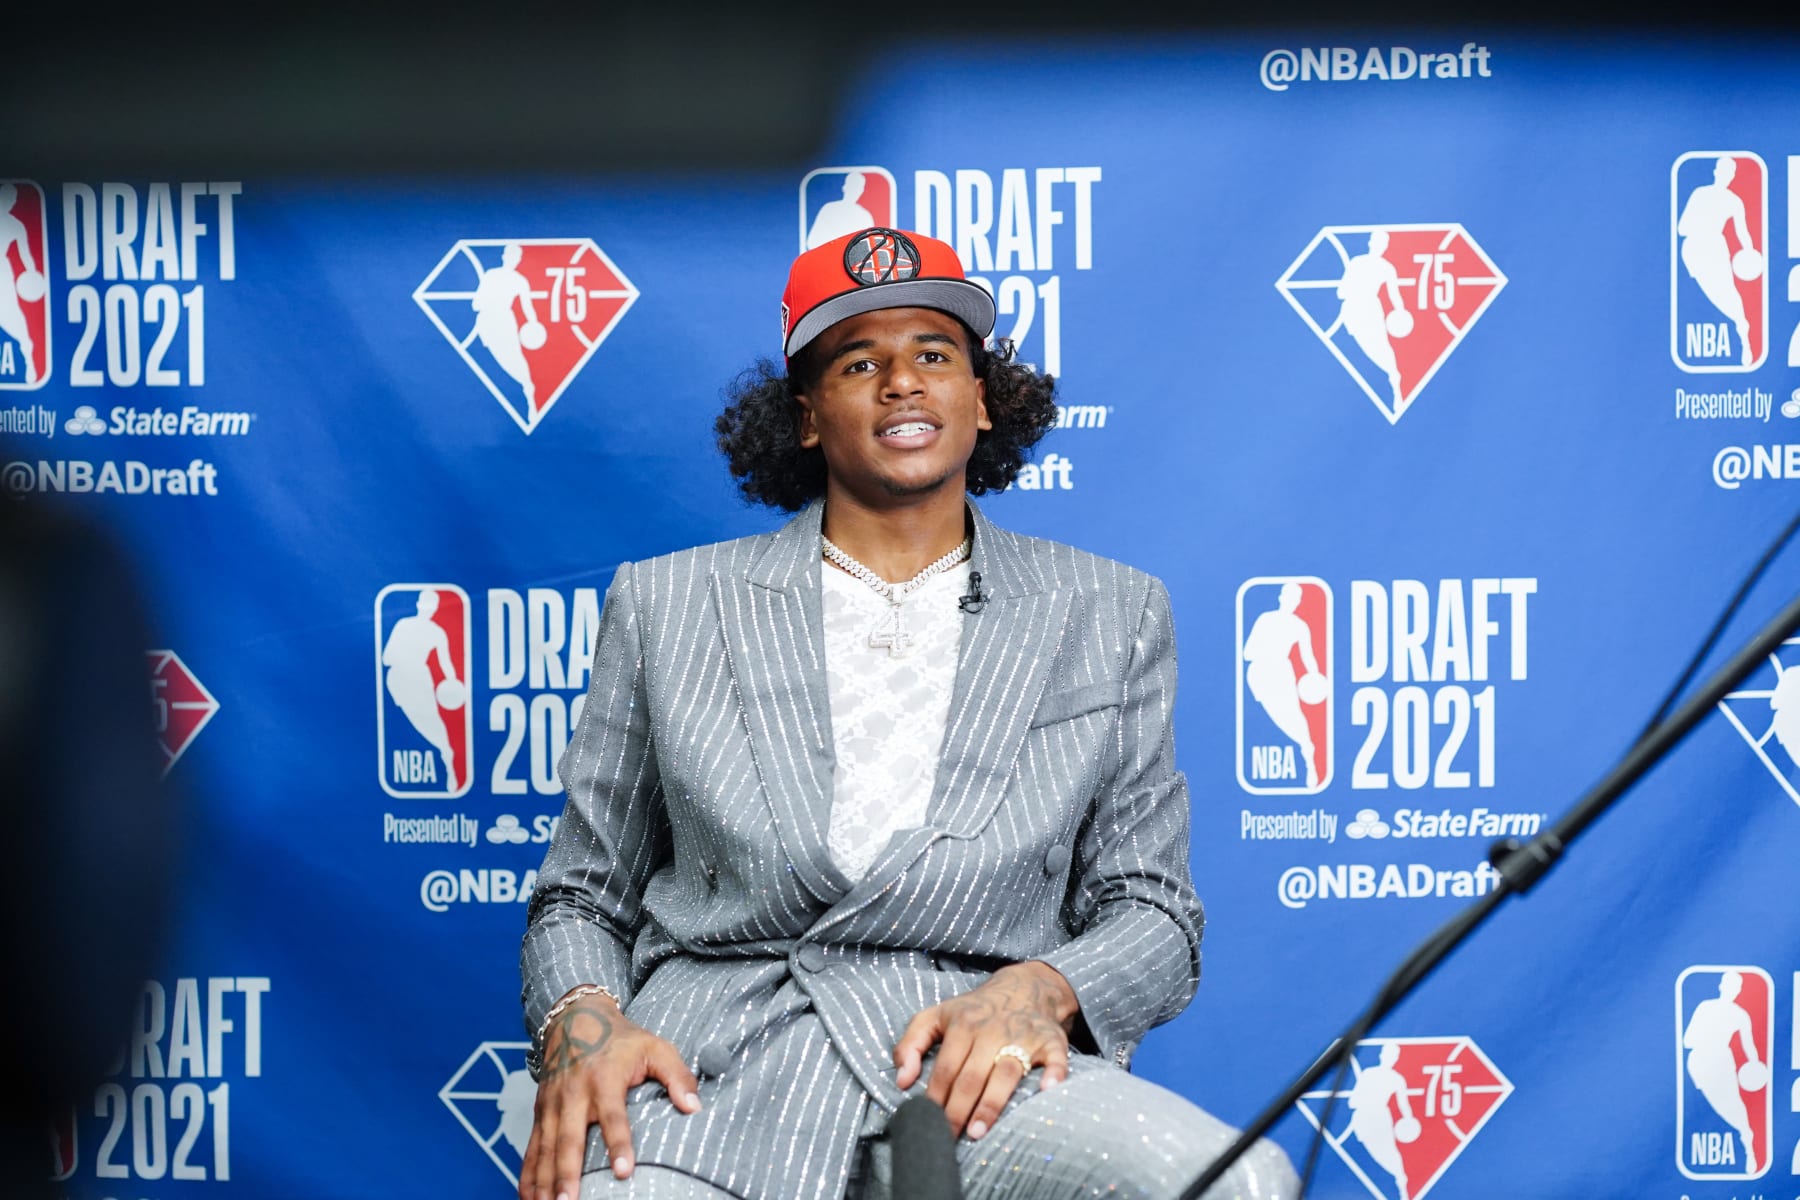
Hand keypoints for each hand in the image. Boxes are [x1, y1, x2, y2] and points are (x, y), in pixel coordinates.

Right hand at [520, 990, 700, 1199]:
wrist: (576, 1018)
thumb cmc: (622, 1038)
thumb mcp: (655, 1047)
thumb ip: (677, 1075)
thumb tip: (694, 1107)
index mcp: (603, 1078)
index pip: (612, 1115)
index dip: (618, 1142)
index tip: (624, 1171)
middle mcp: (573, 1094)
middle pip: (569, 1139)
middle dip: (567, 1173)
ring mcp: (552, 1105)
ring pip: (546, 1148)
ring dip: (544, 1180)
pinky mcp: (541, 1113)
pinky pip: (531, 1148)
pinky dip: (527, 1174)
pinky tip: (528, 1198)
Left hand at [892, 960, 1078, 1140]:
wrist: (1023, 987)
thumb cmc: (974, 1011)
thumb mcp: (934, 1016)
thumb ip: (909, 1044)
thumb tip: (902, 1082)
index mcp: (962, 1024)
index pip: (945, 1069)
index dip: (935, 1099)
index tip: (929, 1124)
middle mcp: (992, 1030)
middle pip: (972, 1076)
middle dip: (958, 1110)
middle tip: (949, 1138)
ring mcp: (1023, 1035)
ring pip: (1006, 1073)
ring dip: (992, 1104)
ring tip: (978, 1132)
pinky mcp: (1051, 1039)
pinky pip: (1055, 1058)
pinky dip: (1054, 1074)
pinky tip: (1047, 1091)